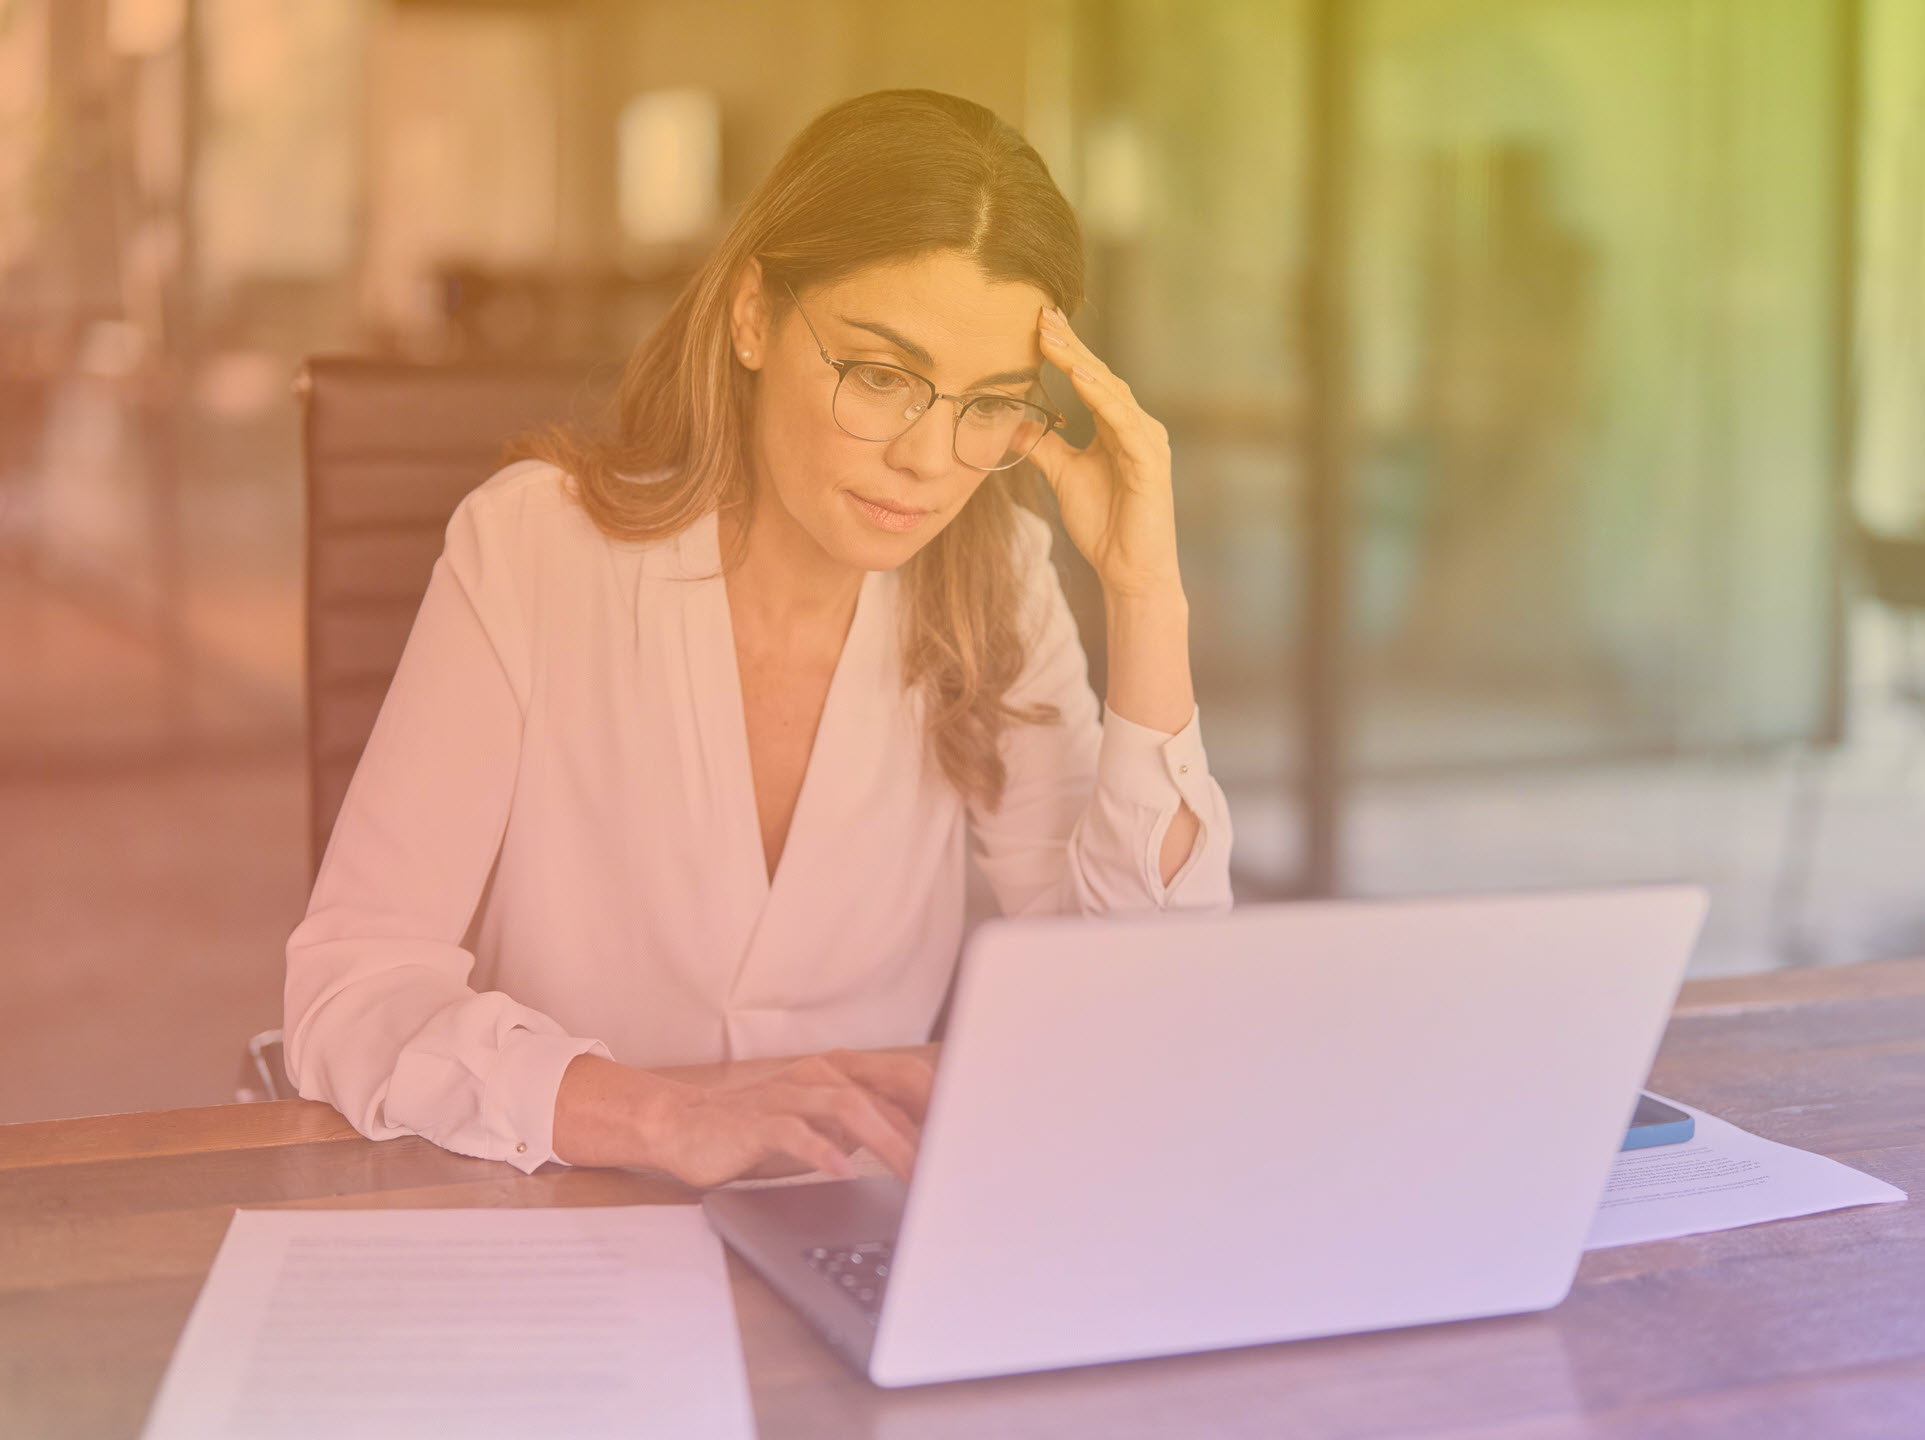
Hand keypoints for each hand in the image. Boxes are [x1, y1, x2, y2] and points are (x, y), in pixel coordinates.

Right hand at [558, 1049, 932, 1187]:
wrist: (685, 1127)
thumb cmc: (762, 1131)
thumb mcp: (825, 1128)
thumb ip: (869, 1127)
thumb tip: (927, 1148)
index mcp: (844, 1072)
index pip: (909, 1080)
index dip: (945, 1108)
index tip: (974, 1140)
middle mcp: (822, 1074)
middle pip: (889, 1087)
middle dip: (927, 1124)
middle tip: (954, 1163)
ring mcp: (790, 1093)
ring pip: (851, 1107)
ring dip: (888, 1140)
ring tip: (913, 1174)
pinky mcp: (758, 1120)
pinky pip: (796, 1132)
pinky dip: (823, 1149)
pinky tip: (843, 1170)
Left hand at [1030, 306, 1182, 602]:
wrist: (1128, 570)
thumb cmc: (1105, 524)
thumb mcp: (1064, 476)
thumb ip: (1045, 446)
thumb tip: (1016, 421)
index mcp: (1118, 427)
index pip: (1091, 379)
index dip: (1066, 350)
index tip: (1038, 323)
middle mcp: (1137, 427)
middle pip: (1102, 376)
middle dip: (1072, 345)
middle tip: (1043, 314)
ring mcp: (1147, 442)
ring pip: (1112, 392)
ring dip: (1083, 363)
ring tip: (1054, 338)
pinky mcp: (1150, 462)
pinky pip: (1124, 424)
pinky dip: (1103, 399)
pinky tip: (1082, 379)